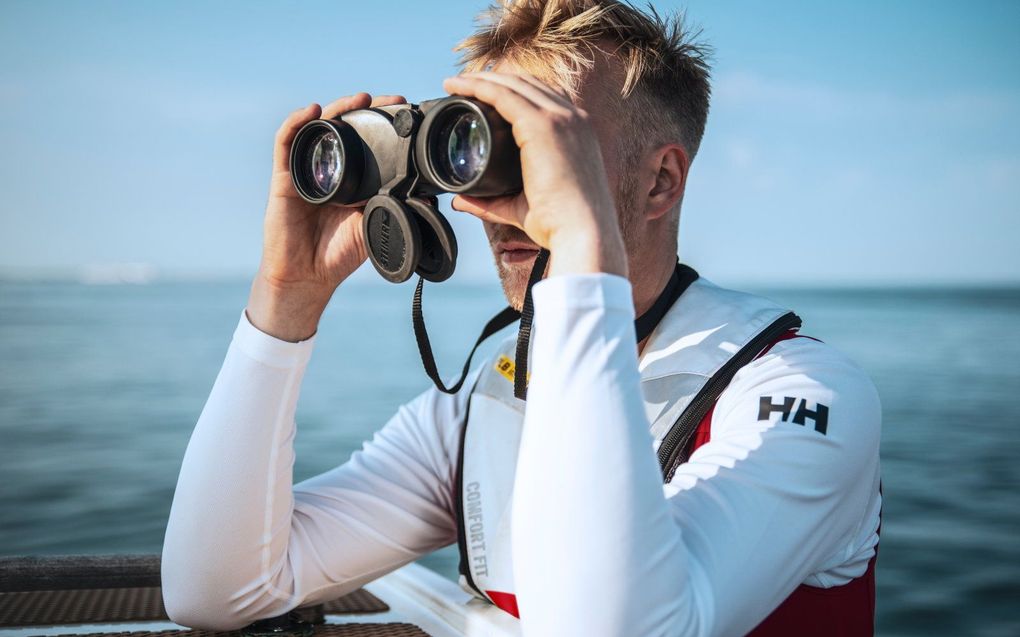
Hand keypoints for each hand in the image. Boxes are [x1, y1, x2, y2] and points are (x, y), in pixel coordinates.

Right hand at [247, 93, 405, 341]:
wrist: (308, 275)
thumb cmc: (339, 254)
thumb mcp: (374, 226)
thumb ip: (395, 210)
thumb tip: (428, 197)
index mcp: (352, 178)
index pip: (366, 140)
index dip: (383, 123)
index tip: (404, 110)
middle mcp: (328, 168)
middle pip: (344, 126)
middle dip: (365, 108)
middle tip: (388, 100)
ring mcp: (305, 170)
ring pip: (318, 127)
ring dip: (337, 107)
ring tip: (358, 98)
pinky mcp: (284, 177)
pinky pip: (286, 142)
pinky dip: (297, 122)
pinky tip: (312, 110)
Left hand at [443, 72, 626, 276]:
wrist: (582, 232)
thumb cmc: (560, 224)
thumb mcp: (521, 206)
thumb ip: (491, 202)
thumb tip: (460, 201)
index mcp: (577, 133)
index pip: (543, 98)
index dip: (513, 91)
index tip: (483, 95)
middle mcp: (572, 119)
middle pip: (528, 84)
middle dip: (494, 79)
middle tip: (462, 85)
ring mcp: (560, 118)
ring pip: (514, 84)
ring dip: (481, 78)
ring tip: (454, 83)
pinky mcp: (543, 125)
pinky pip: (504, 95)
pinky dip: (479, 86)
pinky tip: (459, 86)